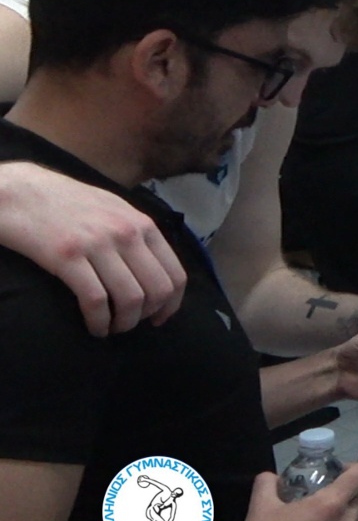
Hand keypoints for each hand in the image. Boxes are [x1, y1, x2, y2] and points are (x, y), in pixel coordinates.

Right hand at [0, 162, 185, 336]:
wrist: (21, 192)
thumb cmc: (66, 202)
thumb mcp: (113, 209)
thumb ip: (136, 234)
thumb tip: (154, 268)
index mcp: (142, 224)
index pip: (175, 273)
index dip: (171, 304)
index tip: (159, 318)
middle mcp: (126, 233)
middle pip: (157, 289)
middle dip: (148, 316)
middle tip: (131, 324)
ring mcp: (98, 244)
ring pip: (131, 298)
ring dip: (124, 323)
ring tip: (111, 328)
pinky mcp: (67, 257)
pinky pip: (96, 300)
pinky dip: (99, 322)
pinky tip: (94, 327)